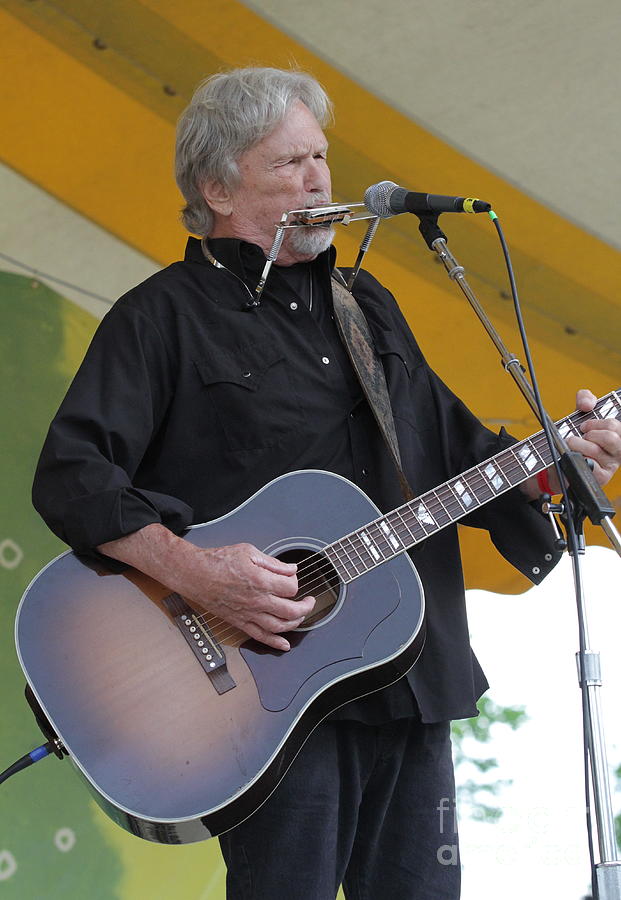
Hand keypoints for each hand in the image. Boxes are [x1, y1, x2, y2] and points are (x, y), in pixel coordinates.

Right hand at [181, 543, 315, 651]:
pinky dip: (275, 643)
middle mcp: (257, 600)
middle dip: (306, 606)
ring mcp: (249, 614)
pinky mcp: (240, 622)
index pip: (291, 587)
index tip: (291, 578)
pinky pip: (261, 637)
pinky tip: (285, 645)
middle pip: (292, 610)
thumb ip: (273, 563)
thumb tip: (291, 569)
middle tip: (309, 601)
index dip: (295, 581)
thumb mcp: (249, 552)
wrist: (195, 574)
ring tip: (300, 617)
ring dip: (295, 624)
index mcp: (261, 580)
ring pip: (280, 626)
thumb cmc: (218, 561)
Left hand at [564, 389, 620, 487]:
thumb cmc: (574, 438)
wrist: (558, 461)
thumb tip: (587, 403)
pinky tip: (575, 457)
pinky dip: (578, 458)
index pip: (615, 425)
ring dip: (578, 444)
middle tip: (579, 436)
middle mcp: (618, 451)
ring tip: (572, 445)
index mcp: (617, 434)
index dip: (595, 423)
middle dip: (589, 433)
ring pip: (596, 450)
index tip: (583, 426)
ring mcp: (611, 465)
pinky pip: (591, 466)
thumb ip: (585, 400)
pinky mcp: (602, 477)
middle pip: (610, 437)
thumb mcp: (579, 415)